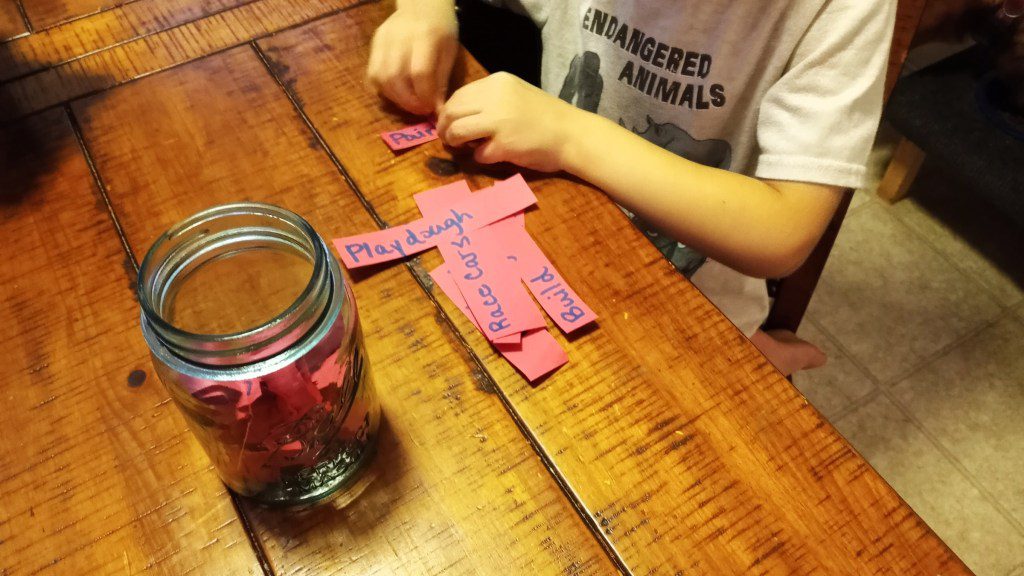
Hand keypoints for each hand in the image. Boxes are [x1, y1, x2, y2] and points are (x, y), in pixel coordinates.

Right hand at [366, 0, 457, 114]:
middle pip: (395, 77)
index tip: (431, 108)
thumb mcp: (449, 52)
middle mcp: (400, 37)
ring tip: (409, 103)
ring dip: (395, 98)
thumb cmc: (441, 29)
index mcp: (425, 36)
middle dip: (408, 101)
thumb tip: (436, 110)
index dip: (424, 96)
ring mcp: (384, 39)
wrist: (422, 4)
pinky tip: (397, 93)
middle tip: (419, 110)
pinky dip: (384, 89)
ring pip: (380, 77)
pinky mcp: (374, 43)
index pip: (420, 73)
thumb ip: (441, 80)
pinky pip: (372, 73)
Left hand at [437, 72, 580, 171]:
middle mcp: (495, 97)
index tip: (449, 122)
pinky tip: (490, 156)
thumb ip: (490, 100)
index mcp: (497, 82)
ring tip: (461, 147)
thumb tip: (459, 115)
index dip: (449, 111)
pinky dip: (479, 157)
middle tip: (447, 138)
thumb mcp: (515, 94)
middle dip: (444, 127)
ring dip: (454, 142)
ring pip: (457, 131)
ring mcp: (499, 121)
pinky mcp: (504, 145)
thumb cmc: (546, 116)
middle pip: (452, 111)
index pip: (459, 94)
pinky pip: (478, 153)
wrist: (573, 134)